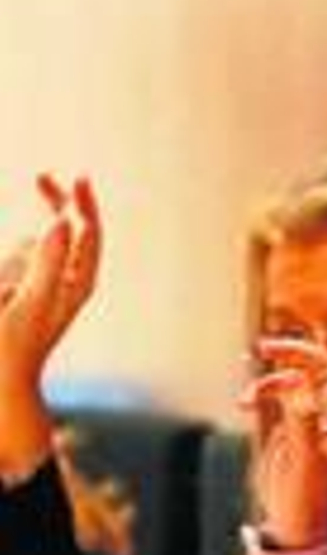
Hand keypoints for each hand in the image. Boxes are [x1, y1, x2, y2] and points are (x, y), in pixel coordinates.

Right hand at [0, 177, 100, 478]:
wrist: (0, 378)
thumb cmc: (15, 344)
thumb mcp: (31, 300)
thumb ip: (47, 262)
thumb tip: (64, 223)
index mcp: (77, 283)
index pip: (90, 234)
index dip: (84, 205)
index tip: (75, 178)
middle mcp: (66, 280)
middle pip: (73, 232)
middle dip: (61, 201)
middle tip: (43, 176)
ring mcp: (44, 282)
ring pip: (48, 240)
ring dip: (44, 214)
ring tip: (37, 186)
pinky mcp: (23, 287)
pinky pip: (27, 254)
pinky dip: (25, 242)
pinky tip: (16, 262)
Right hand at [240, 275, 326, 545]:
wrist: (294, 513)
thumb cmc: (310, 493)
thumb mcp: (307, 458)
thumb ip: (302, 420)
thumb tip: (298, 387)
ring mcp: (323, 402)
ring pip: (309, 359)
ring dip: (283, 356)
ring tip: (258, 353)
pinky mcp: (299, 408)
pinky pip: (281, 381)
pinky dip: (261, 386)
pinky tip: (245, 403)